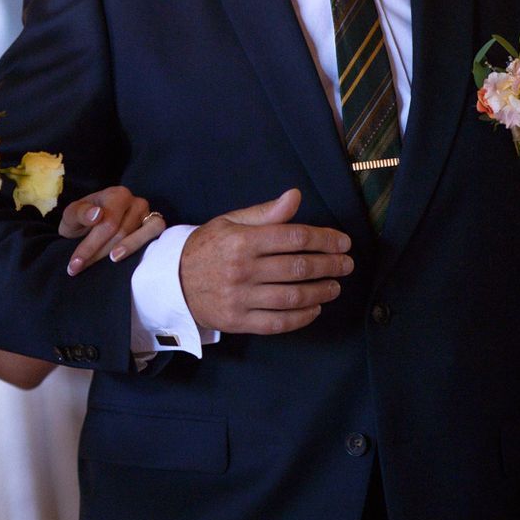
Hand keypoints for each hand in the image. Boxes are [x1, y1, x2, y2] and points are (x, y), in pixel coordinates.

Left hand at [60, 187, 166, 274]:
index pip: (107, 223)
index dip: (90, 246)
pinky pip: (157, 235)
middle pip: (122, 232)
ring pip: (139, 236)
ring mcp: (148, 214)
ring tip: (109, 263)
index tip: (75, 263)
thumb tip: (97, 214)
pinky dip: (144, 245)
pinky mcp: (155, 226)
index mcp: (116, 195)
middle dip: (100, 252)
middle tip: (80, 268)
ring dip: (123, 251)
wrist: (91, 223)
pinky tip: (132, 259)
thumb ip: (80, 213)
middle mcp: (135, 202)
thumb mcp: (72, 215)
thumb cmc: (83, 219)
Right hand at [177, 189, 351, 333]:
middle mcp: (242, 269)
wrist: (172, 281)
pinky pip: (279, 322)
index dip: (325, 239)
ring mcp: (240, 298)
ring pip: (293, 297)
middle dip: (330, 265)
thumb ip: (266, 212)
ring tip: (334, 287)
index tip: (343, 242)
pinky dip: (302, 317)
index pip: (295, 238)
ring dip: (321, 291)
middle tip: (346, 264)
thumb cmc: (207, 247)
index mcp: (242, 241)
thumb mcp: (230, 222)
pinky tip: (315, 308)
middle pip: (299, 267)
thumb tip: (295, 196)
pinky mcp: (239, 320)